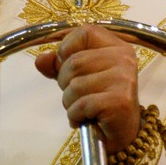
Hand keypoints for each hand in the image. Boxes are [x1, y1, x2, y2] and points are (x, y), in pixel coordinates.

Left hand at [34, 24, 140, 152]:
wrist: (121, 133)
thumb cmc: (100, 99)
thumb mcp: (77, 76)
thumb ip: (58, 64)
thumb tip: (41, 59)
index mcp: (117, 46)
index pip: (84, 32)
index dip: (67, 49)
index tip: (68, 66)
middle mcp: (124, 59)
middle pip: (74, 62)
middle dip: (65, 82)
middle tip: (78, 95)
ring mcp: (124, 79)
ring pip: (75, 84)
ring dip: (70, 102)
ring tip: (83, 109)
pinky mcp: (120, 101)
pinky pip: (81, 104)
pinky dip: (75, 115)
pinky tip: (85, 119)